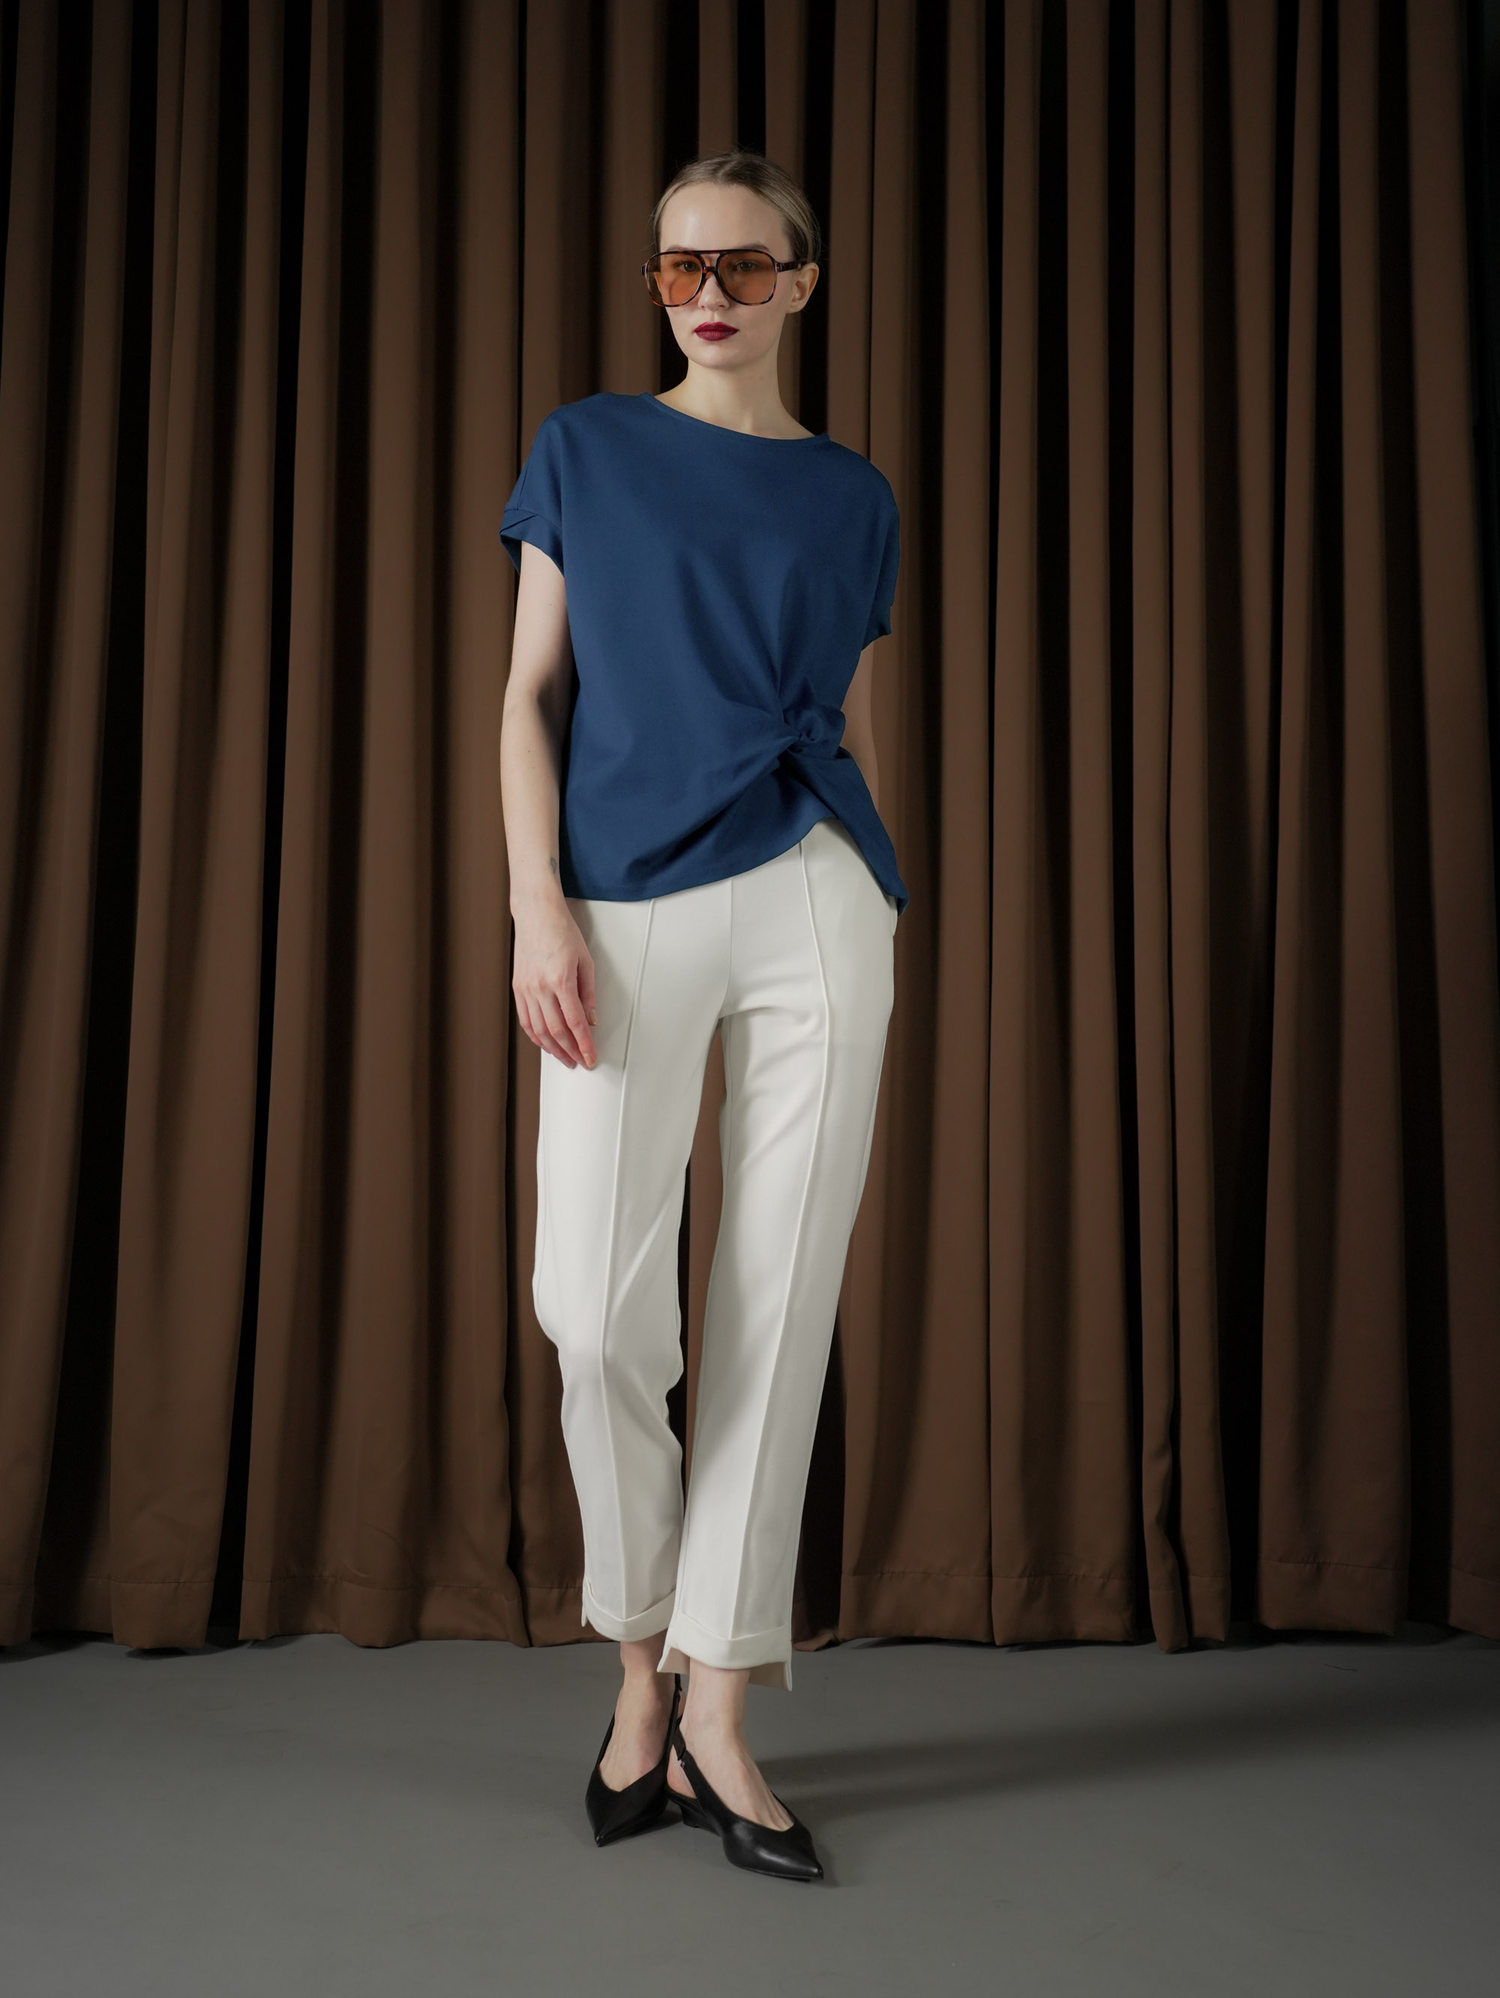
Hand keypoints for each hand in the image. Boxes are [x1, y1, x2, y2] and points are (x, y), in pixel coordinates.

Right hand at [512, 898, 597, 1068]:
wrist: (536, 913)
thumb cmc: (562, 931)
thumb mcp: (586, 961)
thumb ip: (588, 994)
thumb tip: (591, 1020)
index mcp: (561, 979)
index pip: (575, 1022)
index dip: (584, 1045)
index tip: (590, 1057)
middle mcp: (540, 987)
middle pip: (556, 1031)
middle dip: (570, 1051)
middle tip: (580, 1061)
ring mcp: (526, 988)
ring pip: (538, 1029)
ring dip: (553, 1048)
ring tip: (564, 1057)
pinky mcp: (517, 987)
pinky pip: (525, 1019)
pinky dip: (535, 1035)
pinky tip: (544, 1043)